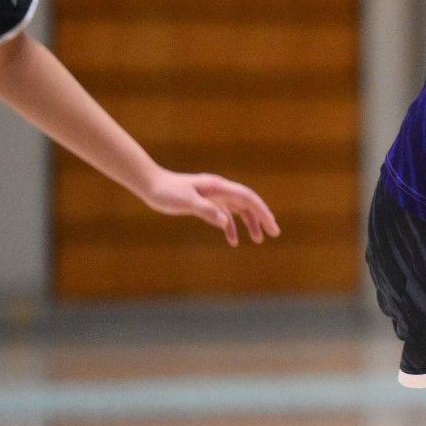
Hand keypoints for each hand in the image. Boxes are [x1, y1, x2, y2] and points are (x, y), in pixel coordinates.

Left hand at [140, 170, 279, 246]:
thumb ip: (206, 210)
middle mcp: (220, 190)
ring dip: (249, 224)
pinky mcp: (206, 203)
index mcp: (219, 187)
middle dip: (262, 218)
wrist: (151, 185)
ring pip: (239, 210)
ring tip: (258, 239)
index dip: (262, 211)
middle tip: (274, 233)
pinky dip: (231, 227)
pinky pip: (225, 216)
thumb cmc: (166, 192)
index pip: (248, 198)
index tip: (272, 225)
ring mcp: (214, 197)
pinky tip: (232, 240)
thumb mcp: (185, 201)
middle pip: (248, 203)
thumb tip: (224, 222)